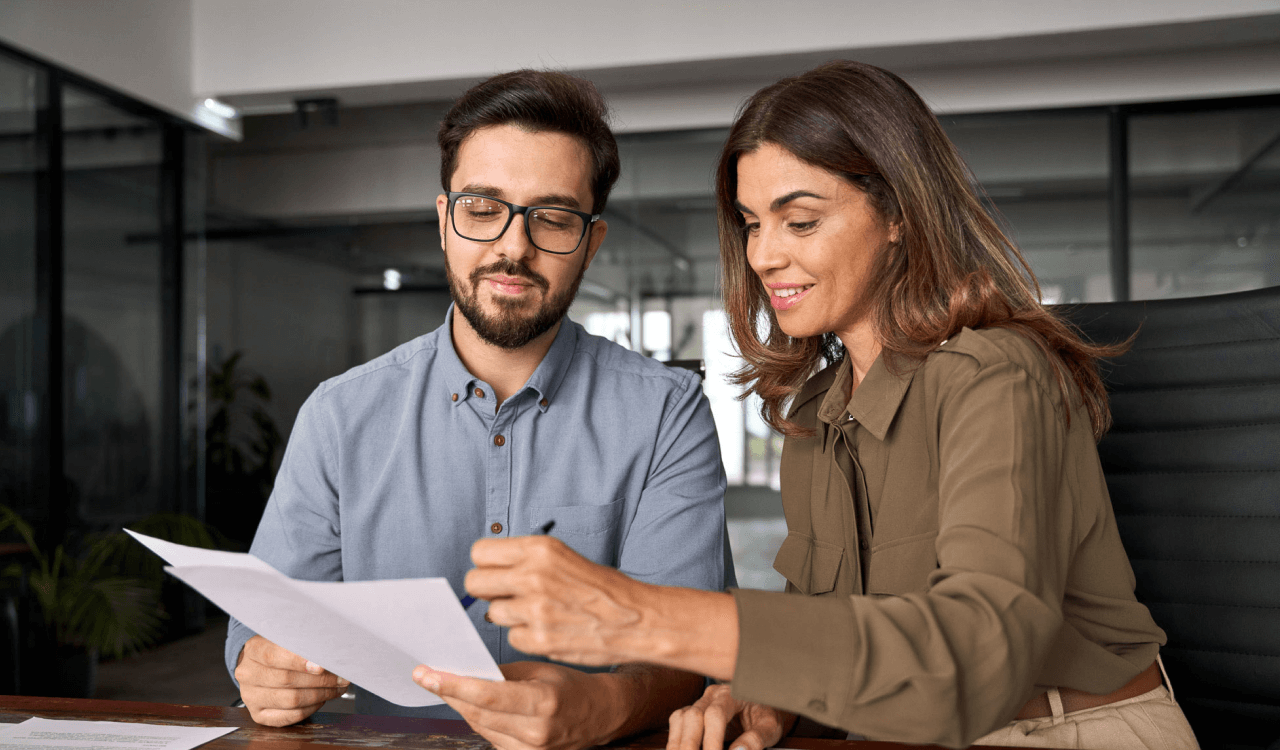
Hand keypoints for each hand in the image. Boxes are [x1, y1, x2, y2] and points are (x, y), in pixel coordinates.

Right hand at [235, 635, 349, 725]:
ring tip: (336, 688)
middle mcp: (248, 674)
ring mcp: (251, 697)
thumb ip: (304, 642)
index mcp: (253, 650)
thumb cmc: (280, 649)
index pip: (273, 656)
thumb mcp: (288, 637)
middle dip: (320, 680)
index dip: (298, 661)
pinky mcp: (258, 715)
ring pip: (290, 700)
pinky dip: (311, 708)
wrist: (260, 666)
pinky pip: (289, 716)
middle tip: (341, 677)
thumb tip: (330, 652)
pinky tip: (322, 699)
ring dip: (320, 694)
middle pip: (286, 680)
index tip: (320, 665)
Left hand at [412, 661, 627, 749]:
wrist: (601, 714)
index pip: (487, 696)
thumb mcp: (540, 669)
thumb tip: (465, 671)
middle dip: (449, 693)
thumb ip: (503, 674)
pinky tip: (472, 705)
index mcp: (543, 702)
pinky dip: (479, 720)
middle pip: (478, 714)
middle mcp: (537, 732)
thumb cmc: (572, 686)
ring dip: (461, 706)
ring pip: (480, 727)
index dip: (453, 685)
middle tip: (426, 676)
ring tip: (446, 686)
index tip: (427, 674)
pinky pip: (491, 738)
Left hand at [464, 535, 649, 666]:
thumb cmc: (601, 588)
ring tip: (537, 614)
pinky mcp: (538, 639)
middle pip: (475, 582)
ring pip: (492, 613)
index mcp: (539, 549)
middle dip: (487, 591)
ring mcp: (534, 609)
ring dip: (509, 616)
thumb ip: (525, 561)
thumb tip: (489, 572)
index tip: (497, 573)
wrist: (636, 618)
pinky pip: (511, 637)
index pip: (480, 552)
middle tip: (507, 596)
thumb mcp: (563, 557)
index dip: (487, 565)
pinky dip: (525, 637)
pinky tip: (548, 630)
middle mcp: (533, 575)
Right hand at [667, 684, 795, 749]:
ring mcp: (700, 702)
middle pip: (692, 716)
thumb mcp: (770, 727)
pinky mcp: (692, 712)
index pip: (715, 715)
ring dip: (679, 743)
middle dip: (689, 744)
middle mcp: (712, 695)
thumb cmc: (765, 715)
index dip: (711, 740)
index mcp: (732, 694)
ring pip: (680, 718)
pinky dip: (676, 741)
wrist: (760, 706)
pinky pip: (677, 724)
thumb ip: (756, 739)